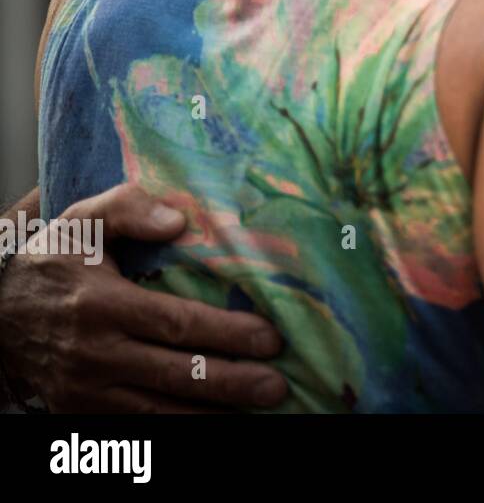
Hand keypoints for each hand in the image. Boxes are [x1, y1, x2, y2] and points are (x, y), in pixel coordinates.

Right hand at [0, 183, 287, 411]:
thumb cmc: (53, 261)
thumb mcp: (82, 222)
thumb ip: (128, 209)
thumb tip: (178, 219)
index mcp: (102, 304)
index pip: (176, 323)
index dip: (226, 334)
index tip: (271, 338)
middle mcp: (95, 354)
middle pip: (175, 374)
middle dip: (231, 382)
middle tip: (276, 386)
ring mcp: (86, 390)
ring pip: (159, 411)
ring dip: (212, 413)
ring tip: (260, 409)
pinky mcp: (80, 412)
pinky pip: (135, 428)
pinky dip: (177, 427)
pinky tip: (216, 421)